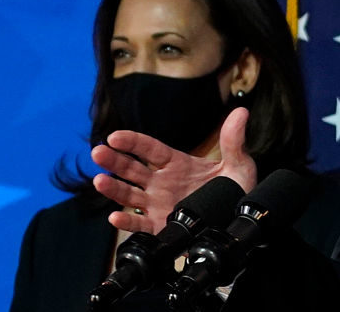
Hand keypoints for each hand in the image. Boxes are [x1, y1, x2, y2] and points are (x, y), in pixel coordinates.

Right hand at [90, 107, 256, 233]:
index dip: (132, 142)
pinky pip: (140, 224)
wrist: (240, 221)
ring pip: (129, 195)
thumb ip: (234, 140)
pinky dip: (127, 223)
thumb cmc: (236, 190)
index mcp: (177, 164)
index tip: (115, 136)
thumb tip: (241, 112)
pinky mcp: (161, 227)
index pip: (150, 149)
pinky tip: (115, 218)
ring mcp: (158, 204)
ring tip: (99, 182)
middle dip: (114, 161)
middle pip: (132, 169)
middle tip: (98, 153)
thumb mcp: (238, 164)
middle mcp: (162, 183)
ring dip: (113, 189)